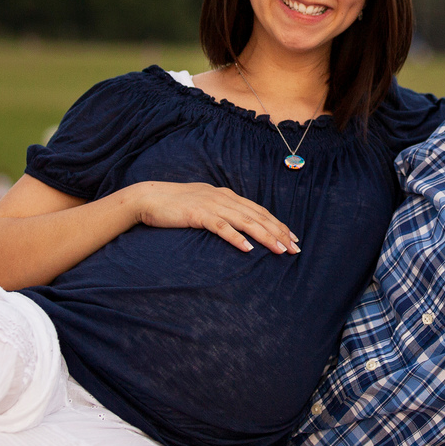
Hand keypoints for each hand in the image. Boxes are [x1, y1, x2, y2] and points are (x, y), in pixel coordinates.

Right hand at [128, 182, 299, 254]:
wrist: (149, 198)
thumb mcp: (204, 204)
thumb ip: (221, 211)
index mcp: (227, 196)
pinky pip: (222, 227)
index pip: (259, 211)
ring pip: (245, 221)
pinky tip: (248, 248)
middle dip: (279, 232)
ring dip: (265, 236)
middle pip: (258, 216)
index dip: (278, 224)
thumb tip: (237, 225)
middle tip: (295, 248)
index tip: (293, 238)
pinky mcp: (198, 215)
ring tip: (280, 250)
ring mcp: (212, 205)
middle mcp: (223, 198)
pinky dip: (236, 237)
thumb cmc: (176, 205)